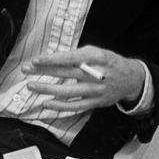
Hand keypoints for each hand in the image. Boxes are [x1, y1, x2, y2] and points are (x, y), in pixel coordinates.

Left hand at [20, 45, 145, 112]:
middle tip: (26, 69)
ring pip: (68, 92)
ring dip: (47, 89)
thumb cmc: (110, 62)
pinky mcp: (96, 103)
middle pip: (66, 73)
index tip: (36, 60)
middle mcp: (96, 74)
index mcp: (97, 57)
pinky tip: (47, 102)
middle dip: (43, 71)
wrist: (132, 79)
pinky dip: (60, 105)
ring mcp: (96, 90)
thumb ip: (78, 55)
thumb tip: (54, 58)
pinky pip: (75, 106)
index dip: (52, 59)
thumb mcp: (97, 52)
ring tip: (31, 86)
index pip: (71, 58)